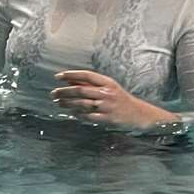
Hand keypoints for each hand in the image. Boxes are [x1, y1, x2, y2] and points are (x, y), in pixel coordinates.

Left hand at [50, 70, 176, 129]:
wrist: (139, 114)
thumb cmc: (121, 99)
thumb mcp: (109, 88)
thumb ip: (91, 84)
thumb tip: (69, 81)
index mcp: (108, 83)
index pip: (86, 75)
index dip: (71, 75)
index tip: (58, 76)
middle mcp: (107, 93)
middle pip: (81, 90)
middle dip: (64, 92)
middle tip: (54, 93)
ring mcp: (107, 106)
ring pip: (82, 103)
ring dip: (67, 103)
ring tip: (58, 103)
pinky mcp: (107, 118)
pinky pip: (87, 116)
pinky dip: (77, 114)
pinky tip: (71, 113)